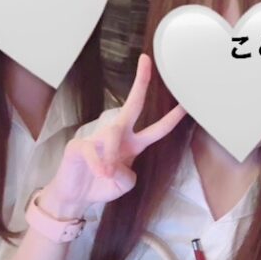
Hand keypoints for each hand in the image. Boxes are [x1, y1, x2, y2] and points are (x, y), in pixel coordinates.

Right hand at [40, 54, 186, 219]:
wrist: (75, 197)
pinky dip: (99, 165)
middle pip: (132, 105)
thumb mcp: (124, 184)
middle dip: (140, 83)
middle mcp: (118, 136)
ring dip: (112, 155)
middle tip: (146, 62)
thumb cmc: (101, 186)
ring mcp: (97, 138)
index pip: (157, 129)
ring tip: (107, 174)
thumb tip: (117, 166)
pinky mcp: (79, 145)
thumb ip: (128, 176)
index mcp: (133, 144)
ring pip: (112, 134)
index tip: (185, 103)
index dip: (171, 118)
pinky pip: (92, 151)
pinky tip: (99, 174)